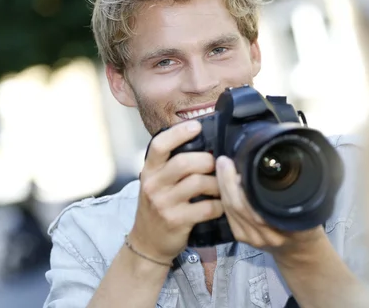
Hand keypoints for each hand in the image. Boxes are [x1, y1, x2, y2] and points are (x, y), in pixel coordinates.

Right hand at [128, 121, 223, 263]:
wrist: (147, 243)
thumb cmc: (158, 206)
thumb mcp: (156, 182)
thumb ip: (171, 164)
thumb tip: (204, 144)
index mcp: (149, 171)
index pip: (159, 145)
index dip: (178, 133)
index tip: (196, 126)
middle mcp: (153, 185)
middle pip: (184, 162)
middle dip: (207, 161)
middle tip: (217, 165)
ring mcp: (164, 204)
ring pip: (198, 183)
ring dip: (217, 184)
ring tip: (221, 186)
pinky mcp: (177, 221)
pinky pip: (206, 207)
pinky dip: (219, 205)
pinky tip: (221, 205)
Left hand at [215, 156, 325, 255]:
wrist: (300, 251)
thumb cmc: (307, 225)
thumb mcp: (309, 209)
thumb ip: (296, 193)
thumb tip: (279, 166)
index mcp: (283, 226)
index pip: (254, 205)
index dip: (242, 185)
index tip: (237, 163)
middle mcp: (265, 234)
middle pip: (238, 207)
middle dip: (227, 182)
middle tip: (224, 161)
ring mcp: (252, 238)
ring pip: (230, 211)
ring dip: (223, 188)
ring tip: (222, 167)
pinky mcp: (242, 238)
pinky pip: (229, 216)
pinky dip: (224, 198)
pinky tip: (222, 183)